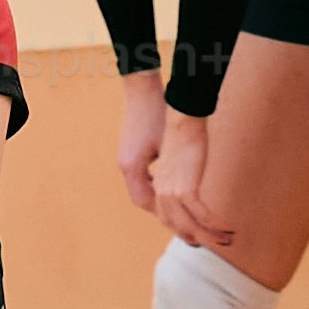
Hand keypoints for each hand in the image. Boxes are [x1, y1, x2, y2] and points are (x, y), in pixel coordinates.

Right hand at [112, 71, 167, 215]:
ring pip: (141, 187)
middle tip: (181, 219)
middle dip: (161, 210)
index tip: (179, 219)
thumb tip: (182, 191)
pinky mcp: (131, 149)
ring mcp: (126, 157)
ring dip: (157, 197)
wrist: (143, 89)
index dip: (161, 212)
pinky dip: (154, 182)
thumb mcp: (168, 144)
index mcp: (132, 166)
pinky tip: (166, 183)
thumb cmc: (157, 112)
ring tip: (175, 206)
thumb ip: (171, 168)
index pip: (143, 200)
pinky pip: (142, 174)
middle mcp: (126, 164)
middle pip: (141, 197)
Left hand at [145, 111, 230, 252]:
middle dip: (198, 238)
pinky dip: (216, 224)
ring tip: (227, 241)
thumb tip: (189, 189)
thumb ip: (179, 179)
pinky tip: (228, 227)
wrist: (182, 121)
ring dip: (211, 237)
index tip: (198, 235)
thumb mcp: (176, 163)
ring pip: (191, 226)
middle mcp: (161, 194)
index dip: (184, 230)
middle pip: (178, 227)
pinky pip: (202, 215)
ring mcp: (172, 194)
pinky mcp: (186, 189)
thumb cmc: (181, 137)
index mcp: (157, 188)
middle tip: (215, 243)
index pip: (167, 219)